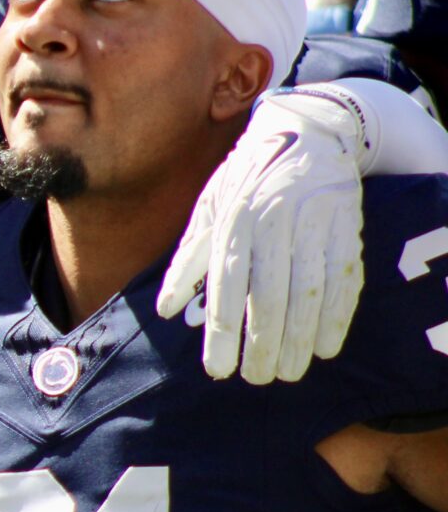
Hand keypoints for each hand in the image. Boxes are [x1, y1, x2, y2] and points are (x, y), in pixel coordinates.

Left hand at [158, 88, 367, 383]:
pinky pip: (344, 280)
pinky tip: (326, 346)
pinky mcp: (347, 226)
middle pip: (268, 297)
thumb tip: (164, 310)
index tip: (219, 370)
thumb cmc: (246, 178)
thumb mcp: (209, 209)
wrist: (308, 131)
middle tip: (258, 380)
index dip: (222, 333)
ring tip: (290, 372)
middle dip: (263, 345)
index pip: (225, 288)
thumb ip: (188, 259)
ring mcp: (315, 224)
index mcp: (234, 221)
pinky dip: (336, 317)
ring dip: (299, 339)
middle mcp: (273, 224)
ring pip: (308, 293)